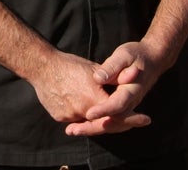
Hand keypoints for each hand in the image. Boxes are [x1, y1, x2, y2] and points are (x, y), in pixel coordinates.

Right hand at [27, 48, 151, 136]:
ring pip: (90, 122)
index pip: (119, 115)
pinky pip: (76, 120)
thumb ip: (114, 78)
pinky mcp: (60, 117)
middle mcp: (83, 110)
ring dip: (99, 118)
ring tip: (102, 108)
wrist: (41, 66)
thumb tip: (135, 76)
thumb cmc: (69, 64)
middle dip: (118, 122)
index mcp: (93, 98)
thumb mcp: (94, 68)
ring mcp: (70, 115)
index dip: (133, 119)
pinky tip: (82, 104)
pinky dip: (82, 115)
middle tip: (129, 119)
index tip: (146, 120)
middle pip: (105, 124)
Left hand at [64, 42, 161, 136]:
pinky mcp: (121, 106)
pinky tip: (80, 124)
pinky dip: (97, 124)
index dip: (103, 110)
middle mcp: (131, 103)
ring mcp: (127, 106)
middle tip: (72, 130)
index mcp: (131, 91)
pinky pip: (110, 120)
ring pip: (111, 124)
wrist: (151, 59)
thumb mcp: (124, 55)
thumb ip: (112, 67)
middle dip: (93, 127)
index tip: (88, 114)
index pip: (118, 105)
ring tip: (72, 130)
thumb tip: (98, 78)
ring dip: (92, 128)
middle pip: (114, 121)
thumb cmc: (136, 55)